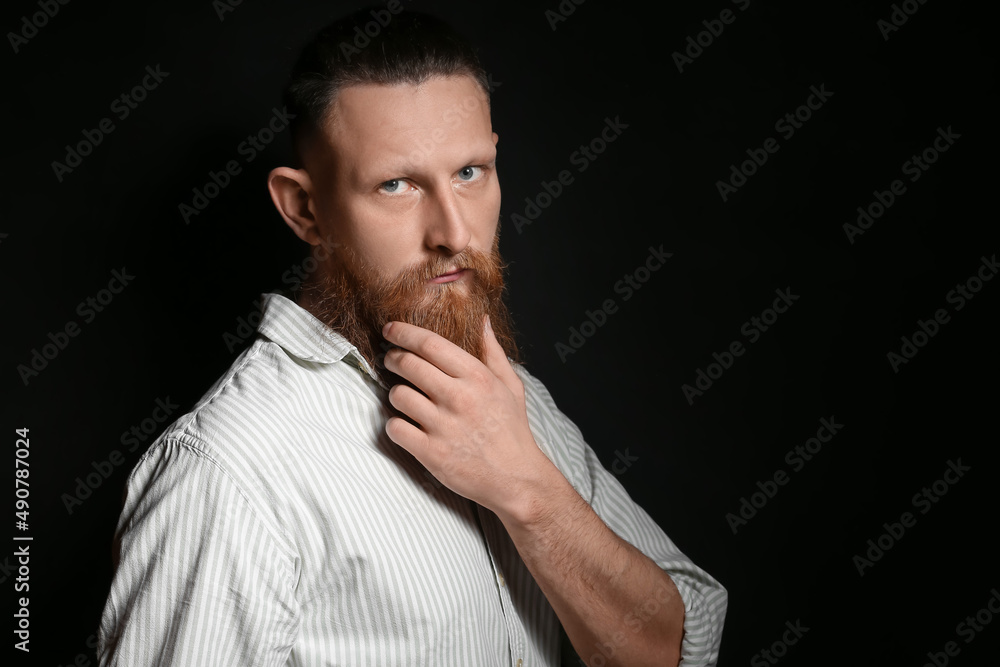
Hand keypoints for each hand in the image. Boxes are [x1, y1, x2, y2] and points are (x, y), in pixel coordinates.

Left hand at [381, 316, 552, 516]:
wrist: (517, 479)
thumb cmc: (512, 431)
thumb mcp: (510, 386)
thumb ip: (493, 352)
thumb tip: (483, 320)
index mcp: (477, 377)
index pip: (430, 344)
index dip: (404, 333)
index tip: (390, 330)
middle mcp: (459, 398)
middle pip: (408, 365)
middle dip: (393, 359)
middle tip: (391, 360)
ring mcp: (443, 426)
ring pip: (398, 395)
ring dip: (396, 395)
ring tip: (407, 400)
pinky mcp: (431, 453)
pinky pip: (395, 428)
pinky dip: (396, 426)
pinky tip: (407, 427)